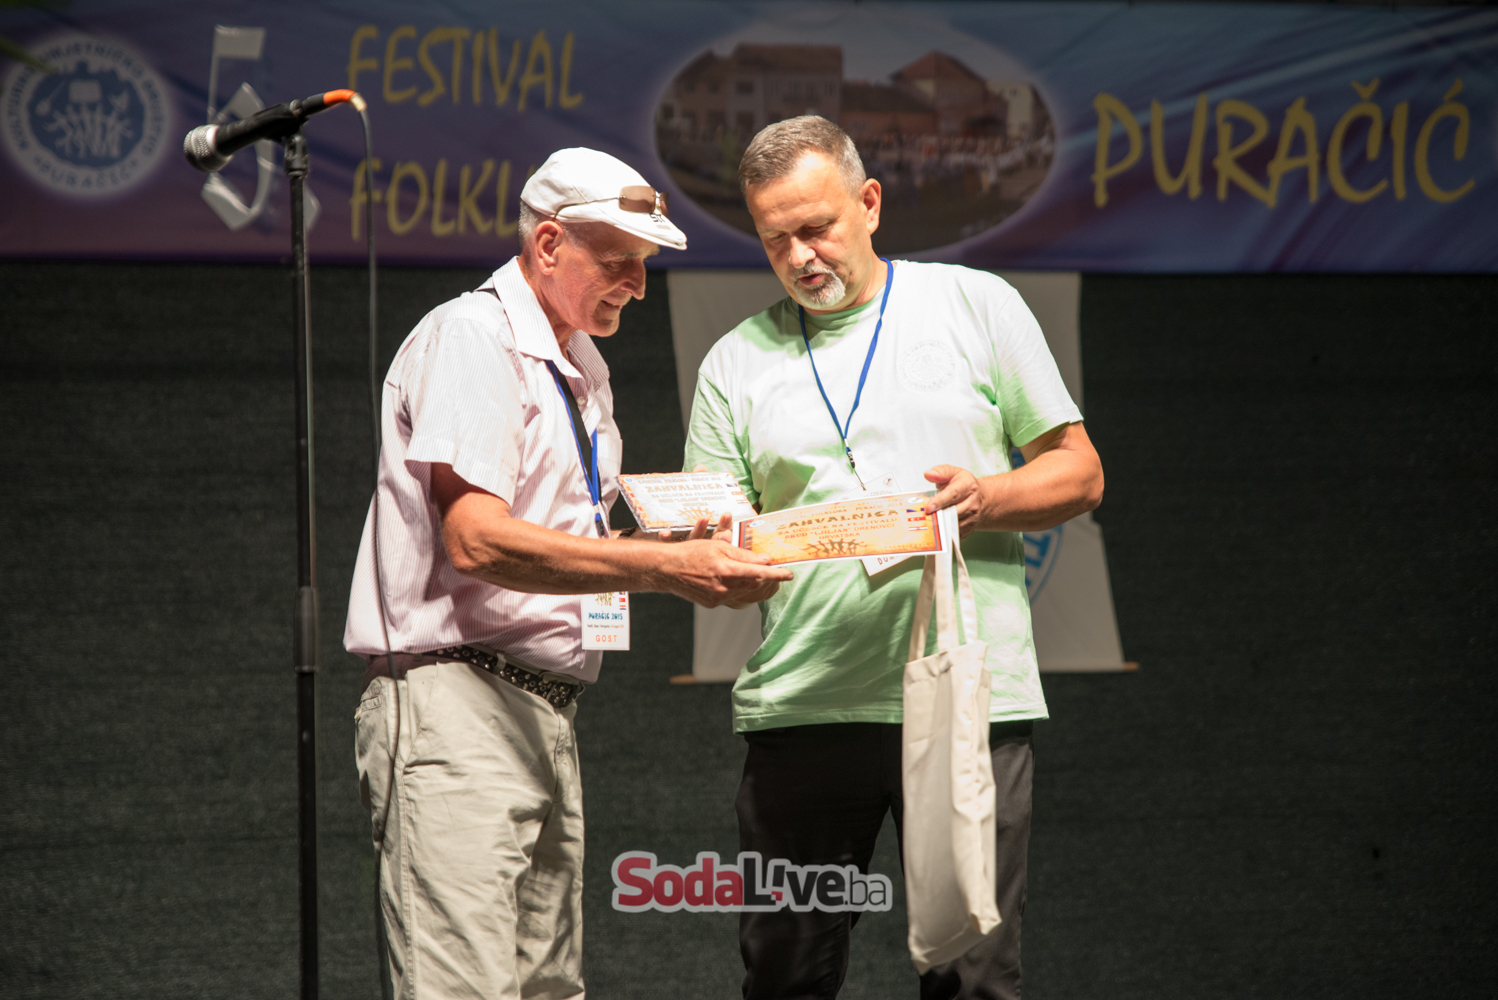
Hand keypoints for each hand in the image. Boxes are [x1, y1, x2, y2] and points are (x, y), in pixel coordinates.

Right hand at [657, 538, 791, 608]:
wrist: (667, 570)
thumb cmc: (692, 553)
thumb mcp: (719, 547)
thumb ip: (743, 555)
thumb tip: (764, 560)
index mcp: (727, 570)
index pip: (759, 573)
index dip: (776, 574)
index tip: (789, 574)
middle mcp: (724, 588)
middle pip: (754, 583)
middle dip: (763, 577)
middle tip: (770, 569)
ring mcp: (719, 598)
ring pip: (744, 591)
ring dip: (749, 582)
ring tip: (746, 572)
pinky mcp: (713, 604)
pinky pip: (732, 596)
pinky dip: (735, 588)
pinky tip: (728, 578)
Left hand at [923, 464, 984, 537]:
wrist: (981, 498)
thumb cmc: (963, 485)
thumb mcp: (953, 472)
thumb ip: (940, 472)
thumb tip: (929, 474)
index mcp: (968, 486)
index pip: (953, 494)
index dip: (940, 501)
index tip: (928, 507)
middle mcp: (973, 503)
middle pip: (952, 512)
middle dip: (937, 515)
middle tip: (924, 516)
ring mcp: (972, 518)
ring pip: (952, 525)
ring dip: (939, 524)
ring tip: (930, 520)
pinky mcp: (969, 529)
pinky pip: (953, 534)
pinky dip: (943, 532)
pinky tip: (937, 526)